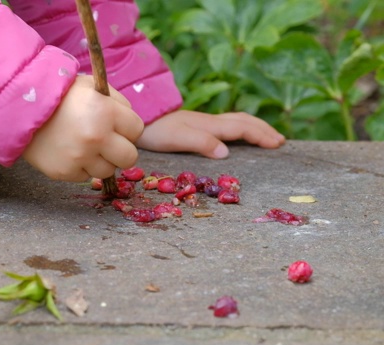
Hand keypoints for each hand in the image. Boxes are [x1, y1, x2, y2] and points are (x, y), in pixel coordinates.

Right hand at [23, 76, 143, 181]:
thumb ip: (116, 102)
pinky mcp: (64, 172)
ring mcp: (79, 158)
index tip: (115, 125)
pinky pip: (85, 176)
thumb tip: (130, 126)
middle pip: (130, 157)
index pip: (137, 130)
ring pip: (107, 170)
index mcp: (106, 112)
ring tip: (83, 146)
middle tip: (106, 142)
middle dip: (120, 150)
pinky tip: (68, 151)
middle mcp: (96, 137)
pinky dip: (80, 166)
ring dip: (100, 160)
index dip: (127, 127)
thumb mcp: (91, 86)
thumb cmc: (59, 94)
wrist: (20, 108)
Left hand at [136, 110, 285, 157]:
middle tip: (280, 141)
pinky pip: (225, 125)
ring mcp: (202, 123)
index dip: (261, 135)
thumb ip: (202, 143)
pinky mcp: (194, 126)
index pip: (242, 128)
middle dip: (263, 130)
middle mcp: (209, 122)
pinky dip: (239, 129)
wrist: (137, 117)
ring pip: (235, 121)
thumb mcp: (178, 138)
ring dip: (254, 128)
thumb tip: (226, 153)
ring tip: (266, 136)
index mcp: (209, 126)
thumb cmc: (155, 130)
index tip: (278, 144)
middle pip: (243, 122)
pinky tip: (235, 136)